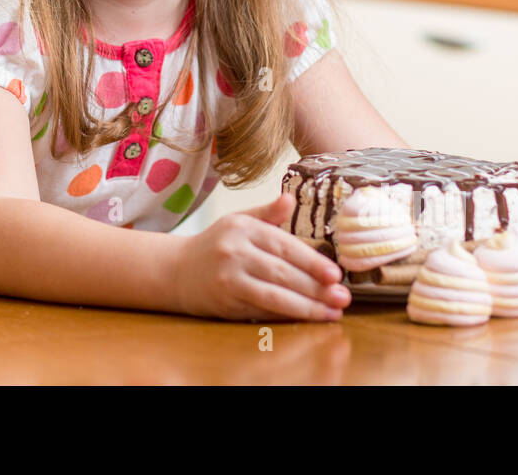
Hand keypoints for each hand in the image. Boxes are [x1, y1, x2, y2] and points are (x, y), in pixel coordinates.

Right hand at [171, 193, 350, 320]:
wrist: (175, 270)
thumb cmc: (215, 245)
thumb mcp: (238, 221)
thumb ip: (268, 213)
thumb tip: (291, 199)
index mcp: (242, 227)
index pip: (284, 245)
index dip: (312, 262)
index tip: (336, 275)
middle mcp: (234, 251)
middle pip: (283, 272)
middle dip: (316, 287)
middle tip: (342, 298)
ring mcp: (228, 278)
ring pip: (274, 295)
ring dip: (307, 307)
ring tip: (332, 312)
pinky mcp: (225, 302)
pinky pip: (261, 310)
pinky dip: (286, 315)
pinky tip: (306, 318)